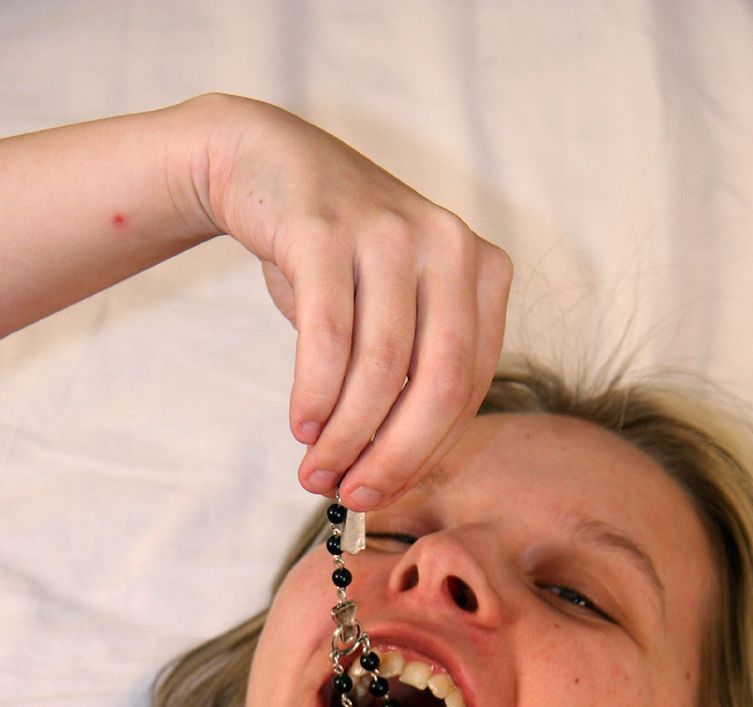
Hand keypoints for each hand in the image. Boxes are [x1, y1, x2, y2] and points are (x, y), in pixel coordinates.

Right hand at [202, 97, 512, 509]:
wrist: (268, 165)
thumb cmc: (337, 261)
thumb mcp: (392, 311)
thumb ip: (408, 380)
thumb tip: (389, 477)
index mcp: (483, 271)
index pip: (467, 389)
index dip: (425, 453)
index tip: (382, 493)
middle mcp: (449, 245)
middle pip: (439, 385)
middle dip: (395, 456)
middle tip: (353, 496)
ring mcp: (391, 232)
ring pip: (382, 368)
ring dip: (345, 434)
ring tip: (315, 470)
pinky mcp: (328, 230)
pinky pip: (328, 336)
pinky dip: (315, 393)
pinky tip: (301, 426)